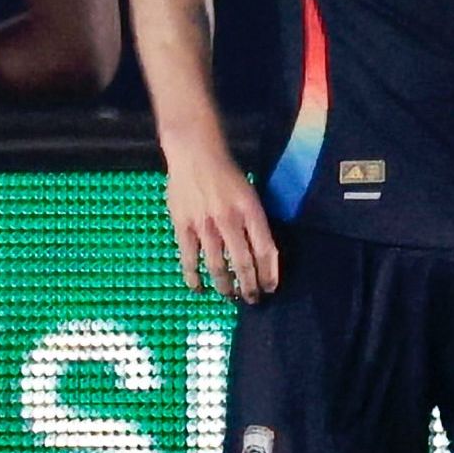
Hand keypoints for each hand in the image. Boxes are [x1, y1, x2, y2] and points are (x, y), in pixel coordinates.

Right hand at [163, 136, 282, 301]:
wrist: (195, 153)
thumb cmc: (226, 173)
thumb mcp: (250, 193)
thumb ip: (254, 222)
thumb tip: (263, 254)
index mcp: (250, 210)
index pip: (264, 249)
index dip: (269, 273)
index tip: (270, 288)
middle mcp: (229, 219)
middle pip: (243, 262)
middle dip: (249, 286)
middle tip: (252, 299)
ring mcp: (204, 224)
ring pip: (217, 265)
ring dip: (225, 286)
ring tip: (230, 296)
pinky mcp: (183, 226)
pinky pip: (188, 258)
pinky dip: (193, 277)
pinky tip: (198, 288)